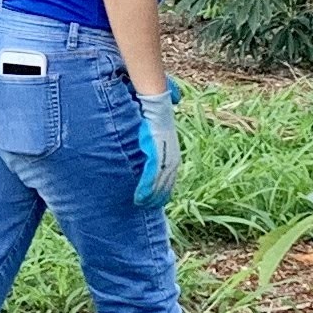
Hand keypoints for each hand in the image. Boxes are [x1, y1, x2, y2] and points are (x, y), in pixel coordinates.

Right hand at [131, 84, 181, 208]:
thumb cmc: (155, 116)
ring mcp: (165, 157)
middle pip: (165, 186)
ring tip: (140, 207)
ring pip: (158, 185)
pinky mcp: (156, 154)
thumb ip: (154, 147)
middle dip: (156, 198)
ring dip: (150, 198)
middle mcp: (172, 159)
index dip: (161, 192)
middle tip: (145, 209)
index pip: (169, 180)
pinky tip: (140, 198)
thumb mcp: (158, 135)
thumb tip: (148, 153)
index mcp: (173, 156)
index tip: (153, 203)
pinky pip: (151, 177)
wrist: (156, 104)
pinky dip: (145, 189)